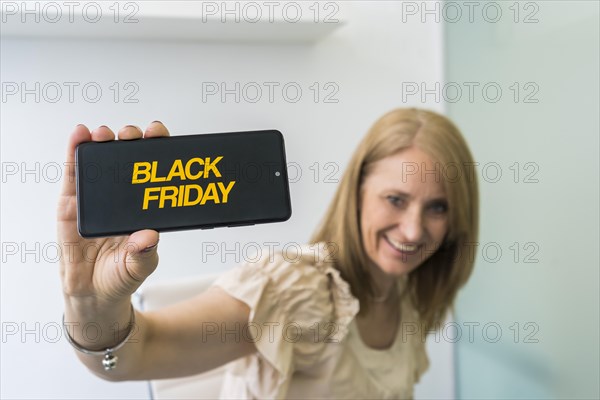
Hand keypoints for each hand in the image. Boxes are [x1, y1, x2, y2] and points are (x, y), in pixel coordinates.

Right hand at [58, 122, 168, 309]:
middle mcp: (122, 197)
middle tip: (134, 136)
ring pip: (101, 162)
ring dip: (103, 142)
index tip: (161, 138)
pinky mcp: (72, 202)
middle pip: (128, 161)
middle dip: (132, 142)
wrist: (92, 292)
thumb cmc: (121, 275)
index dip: (158, 152)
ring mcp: (97, 197)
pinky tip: (79, 135)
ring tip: (105, 133)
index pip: (153, 173)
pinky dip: (75, 152)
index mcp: (143, 206)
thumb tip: (149, 236)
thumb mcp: (139, 267)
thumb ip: (144, 253)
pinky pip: (74, 174)